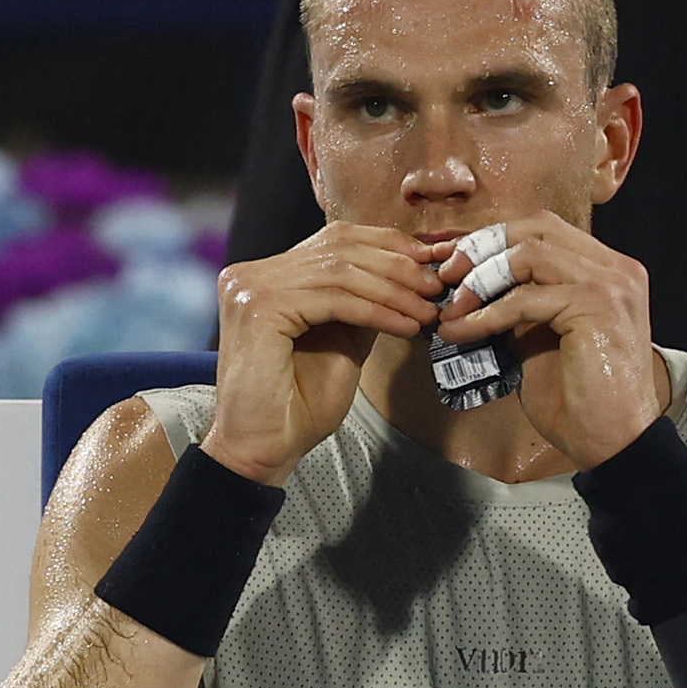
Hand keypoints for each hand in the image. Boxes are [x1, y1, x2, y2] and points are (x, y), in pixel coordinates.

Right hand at [207, 223, 444, 485]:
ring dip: (394, 291)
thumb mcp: (342, 340)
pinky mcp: (258, 308)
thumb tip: (413, 274)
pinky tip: (405, 326)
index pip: (336, 238)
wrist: (263, 449)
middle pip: (340, 248)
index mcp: (266, 274)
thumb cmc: (298, 404)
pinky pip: (334, 300)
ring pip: (341, 271)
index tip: (431, 264)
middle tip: (437, 287)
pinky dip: (376, 311)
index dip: (389, 246)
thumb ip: (364, 302)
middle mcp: (251, 273)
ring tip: (427, 311)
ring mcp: (250, 287)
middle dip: (397, 267)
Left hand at [434, 213, 663, 467]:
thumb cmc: (579, 401)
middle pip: (536, 228)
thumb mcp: (539, 341)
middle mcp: (615, 268)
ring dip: (480, 279)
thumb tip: (469, 292)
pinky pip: (526, 298)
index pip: (543, 231)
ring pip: (528, 254)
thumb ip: (519, 308)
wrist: (614, 443)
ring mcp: (610, 284)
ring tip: (451, 308)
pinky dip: (486, 313)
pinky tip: (461, 331)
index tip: (454, 263)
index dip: (494, 240)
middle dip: (483, 247)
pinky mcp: (597, 307)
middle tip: (447, 275)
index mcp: (606, 271)